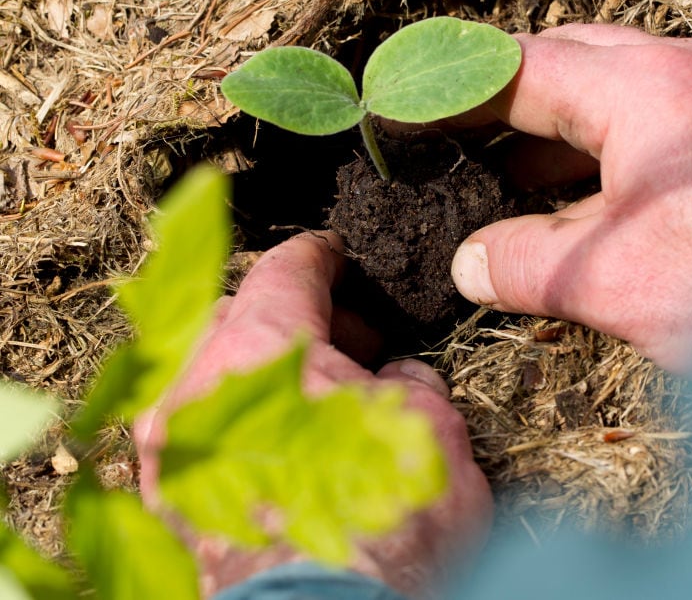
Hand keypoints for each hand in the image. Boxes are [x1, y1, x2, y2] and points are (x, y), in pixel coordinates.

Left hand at [134, 232, 491, 597]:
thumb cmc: (385, 532)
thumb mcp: (433, 429)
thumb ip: (407, 380)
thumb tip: (393, 377)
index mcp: (258, 348)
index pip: (285, 271)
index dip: (320, 257)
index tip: (334, 256)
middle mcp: (194, 388)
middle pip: (236, 317)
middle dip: (295, 320)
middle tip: (351, 344)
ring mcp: (167, 449)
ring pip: (211, 374)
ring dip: (265, 372)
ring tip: (321, 402)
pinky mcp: (164, 503)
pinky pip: (196, 431)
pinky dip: (239, 421)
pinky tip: (287, 448)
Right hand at [451, 24, 691, 370]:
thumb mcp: (613, 282)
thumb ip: (523, 262)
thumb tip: (467, 262)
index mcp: (651, 88)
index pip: (525, 67)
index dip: (458, 89)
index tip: (415, 104)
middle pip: (581, 61)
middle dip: (516, 102)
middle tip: (466, 143)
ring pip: (634, 90)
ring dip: (574, 131)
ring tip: (522, 182)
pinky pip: (682, 117)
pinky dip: (631, 148)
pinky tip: (608, 197)